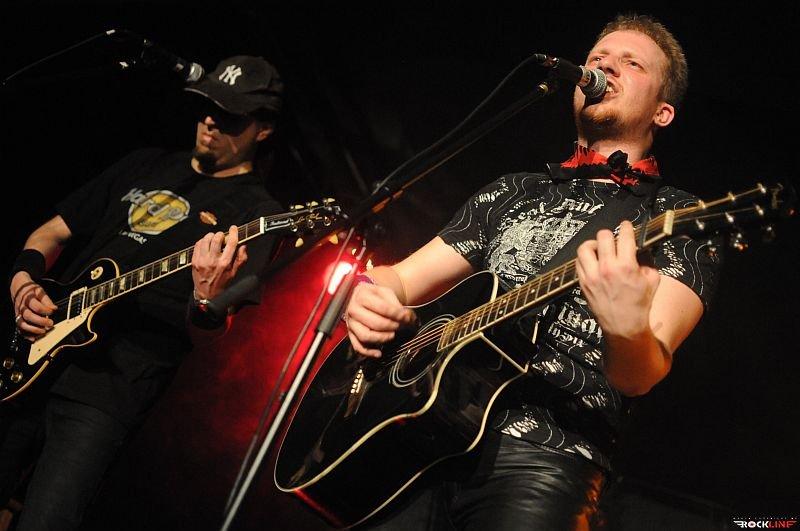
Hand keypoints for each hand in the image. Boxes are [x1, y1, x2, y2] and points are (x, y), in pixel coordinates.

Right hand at [10, 271, 56, 339]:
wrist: (18, 287)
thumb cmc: (31, 290)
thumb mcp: (40, 291)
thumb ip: (47, 300)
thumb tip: (54, 308)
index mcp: (28, 299)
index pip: (36, 306)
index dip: (45, 310)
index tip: (52, 311)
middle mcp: (22, 307)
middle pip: (29, 316)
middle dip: (40, 322)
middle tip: (51, 323)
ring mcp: (18, 314)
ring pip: (22, 324)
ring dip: (33, 330)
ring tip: (43, 331)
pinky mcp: (18, 319)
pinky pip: (19, 328)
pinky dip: (26, 335)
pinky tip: (33, 338)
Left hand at [191, 225, 246, 299]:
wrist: (206, 294)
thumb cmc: (221, 284)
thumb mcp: (234, 273)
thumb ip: (240, 259)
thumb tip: (243, 246)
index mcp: (224, 263)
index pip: (231, 243)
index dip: (233, 233)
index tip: (234, 228)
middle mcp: (213, 261)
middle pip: (217, 238)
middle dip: (221, 234)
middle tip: (222, 236)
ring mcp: (202, 260)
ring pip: (206, 239)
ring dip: (211, 236)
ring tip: (214, 239)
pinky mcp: (194, 260)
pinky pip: (197, 244)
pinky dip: (202, 241)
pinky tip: (206, 244)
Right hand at [344, 283, 415, 357]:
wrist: (364, 297)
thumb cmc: (377, 296)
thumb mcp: (386, 293)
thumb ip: (395, 304)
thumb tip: (405, 317)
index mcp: (362, 295)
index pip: (382, 307)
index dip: (396, 314)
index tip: (406, 317)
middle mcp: (353, 309)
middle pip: (374, 323)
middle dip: (391, 326)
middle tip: (401, 326)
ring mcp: (351, 323)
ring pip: (365, 336)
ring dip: (382, 338)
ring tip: (392, 335)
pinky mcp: (350, 334)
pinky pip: (357, 346)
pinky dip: (368, 352)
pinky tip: (379, 353)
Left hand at [575, 221, 659, 339]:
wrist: (624, 326)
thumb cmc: (639, 305)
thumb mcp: (652, 280)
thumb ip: (646, 262)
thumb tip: (640, 251)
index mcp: (627, 266)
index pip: (624, 236)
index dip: (626, 227)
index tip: (626, 225)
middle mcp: (607, 268)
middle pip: (602, 237)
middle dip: (610, 234)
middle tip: (613, 239)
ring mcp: (592, 276)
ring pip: (585, 248)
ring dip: (593, 244)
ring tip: (600, 248)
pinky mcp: (583, 283)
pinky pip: (578, 262)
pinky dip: (585, 258)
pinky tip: (593, 261)